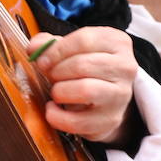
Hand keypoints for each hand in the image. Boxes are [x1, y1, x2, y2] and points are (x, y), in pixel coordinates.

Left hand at [28, 27, 136, 143]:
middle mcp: (125, 67)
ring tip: (55, 92)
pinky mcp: (111, 119)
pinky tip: (53, 110)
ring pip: (86, 90)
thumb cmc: (87, 68)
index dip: (57, 51)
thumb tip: (34, 48)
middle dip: (58, 72)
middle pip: (83, 65)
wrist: (105, 100)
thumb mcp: (72, 49)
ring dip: (60, 91)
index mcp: (117, 42)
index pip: (84, 40)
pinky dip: (58, 117)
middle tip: (50, 77)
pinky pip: (79, 120)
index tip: (42, 60)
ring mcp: (121, 95)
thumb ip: (50, 44)